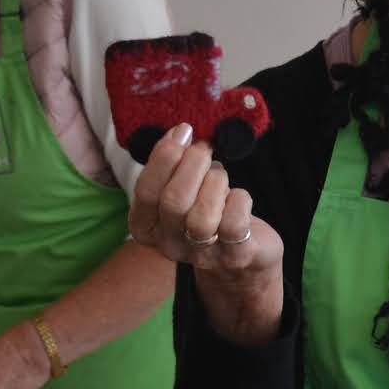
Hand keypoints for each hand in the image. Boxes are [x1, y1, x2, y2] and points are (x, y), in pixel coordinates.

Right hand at [129, 123, 284, 344]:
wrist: (244, 252)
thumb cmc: (208, 208)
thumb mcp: (182, 188)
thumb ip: (173, 165)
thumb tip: (179, 134)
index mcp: (146, 227)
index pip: (145, 191)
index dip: (164, 156)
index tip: (183, 131)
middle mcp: (169, 246)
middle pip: (173, 201)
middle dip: (192, 165)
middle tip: (205, 149)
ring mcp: (202, 255)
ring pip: (202, 217)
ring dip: (215, 183)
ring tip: (220, 176)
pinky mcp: (235, 256)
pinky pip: (234, 225)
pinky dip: (239, 200)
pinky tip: (238, 197)